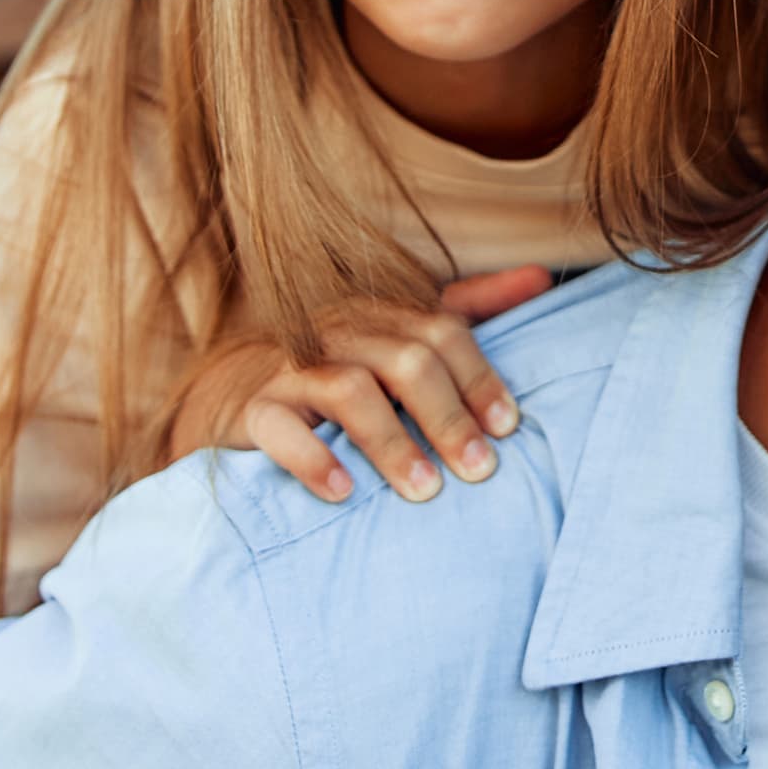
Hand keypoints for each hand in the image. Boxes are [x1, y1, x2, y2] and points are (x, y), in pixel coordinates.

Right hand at [173, 267, 552, 503]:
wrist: (226, 395)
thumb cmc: (333, 370)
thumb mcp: (400, 337)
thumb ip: (468, 308)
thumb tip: (541, 277)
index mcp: (379, 315)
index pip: (442, 331)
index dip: (479, 378)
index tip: (509, 427)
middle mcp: (337, 333)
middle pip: (405, 359)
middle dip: (449, 417)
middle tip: (480, 470)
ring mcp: (290, 369)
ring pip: (350, 389)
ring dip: (393, 442)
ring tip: (425, 490)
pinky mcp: (248, 409)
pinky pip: (278, 426)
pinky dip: (312, 458)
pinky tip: (343, 491)